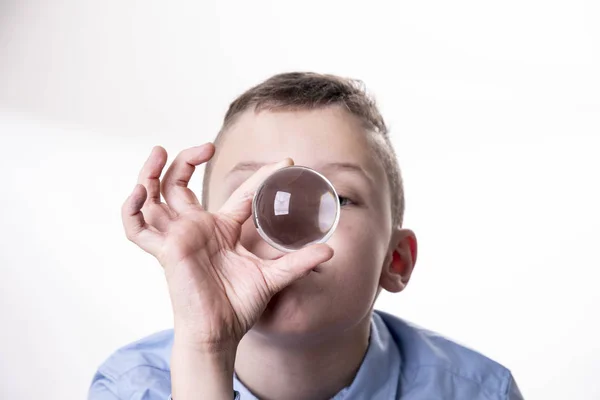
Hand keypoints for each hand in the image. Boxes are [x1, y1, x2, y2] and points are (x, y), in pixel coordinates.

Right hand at [121, 143, 333, 350]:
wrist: (218, 332)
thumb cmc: (238, 306)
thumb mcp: (272, 277)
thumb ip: (299, 262)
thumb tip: (330, 250)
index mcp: (224, 229)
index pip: (241, 194)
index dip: (261, 176)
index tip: (286, 162)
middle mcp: (198, 227)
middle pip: (182, 184)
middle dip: (188, 160)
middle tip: (208, 147)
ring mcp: (179, 236)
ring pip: (154, 197)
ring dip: (151, 173)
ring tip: (159, 151)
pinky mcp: (165, 250)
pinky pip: (137, 229)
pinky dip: (132, 210)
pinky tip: (140, 192)